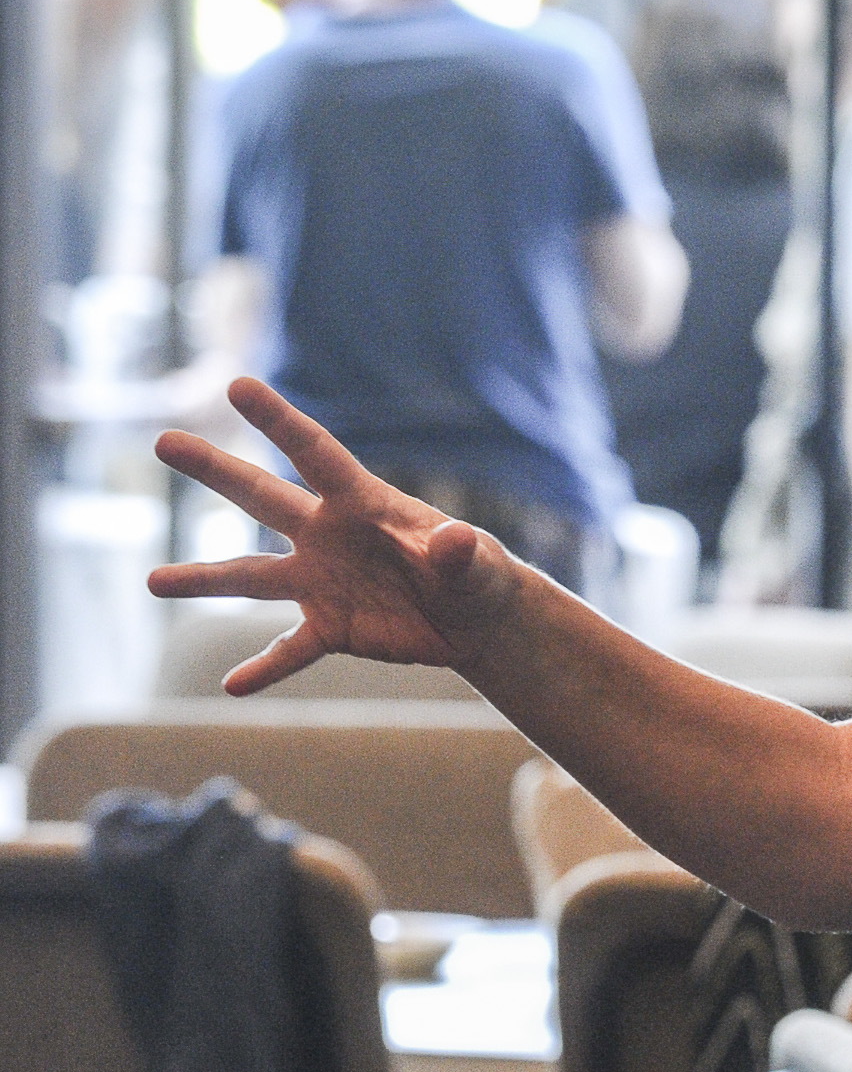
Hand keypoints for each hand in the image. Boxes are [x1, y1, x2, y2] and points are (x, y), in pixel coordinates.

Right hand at [148, 376, 530, 692]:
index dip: (279, 421)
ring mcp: (322, 581)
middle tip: (163, 441)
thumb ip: (461, 553)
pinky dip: (264, 667)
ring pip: (251, 577)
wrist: (476, 619)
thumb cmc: (477, 574)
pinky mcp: (330, 627)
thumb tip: (455, 541)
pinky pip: (289, 648)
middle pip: (262, 497)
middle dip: (215, 469)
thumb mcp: (477, 564)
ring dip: (204, 580)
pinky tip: (232, 685)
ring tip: (153, 583)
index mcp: (363, 504)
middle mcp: (328, 536)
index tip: (238, 386)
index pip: (315, 455)